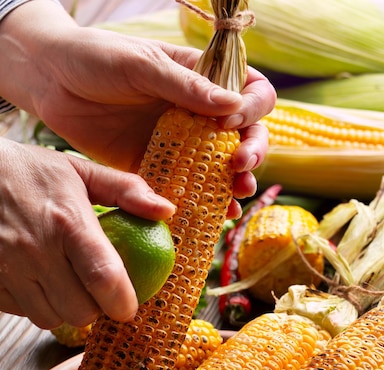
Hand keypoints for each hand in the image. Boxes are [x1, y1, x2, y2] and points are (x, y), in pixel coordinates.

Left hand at [0, 0, 274, 204]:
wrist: (50, 82)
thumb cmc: (96, 58)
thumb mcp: (142, 64)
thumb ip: (185, 86)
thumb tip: (233, 106)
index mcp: (200, 79)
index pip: (249, 92)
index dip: (252, 109)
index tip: (232, 123)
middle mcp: (196, 113)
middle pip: (244, 135)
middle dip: (252, 152)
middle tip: (239, 166)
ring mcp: (178, 143)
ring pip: (219, 166)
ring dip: (234, 183)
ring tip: (237, 196)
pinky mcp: (155, 167)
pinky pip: (184, 188)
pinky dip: (200, 203)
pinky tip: (212, 215)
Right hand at [0, 139, 173, 328]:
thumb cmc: (31, 172)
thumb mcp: (80, 170)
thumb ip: (126, 190)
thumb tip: (167, 211)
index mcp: (67, 222)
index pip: (104, 278)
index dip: (123, 303)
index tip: (129, 307)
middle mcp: (36, 250)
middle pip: (80, 311)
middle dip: (95, 309)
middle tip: (96, 291)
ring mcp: (8, 269)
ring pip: (51, 319)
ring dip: (65, 310)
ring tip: (66, 285)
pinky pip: (24, 313)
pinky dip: (37, 305)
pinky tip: (39, 282)